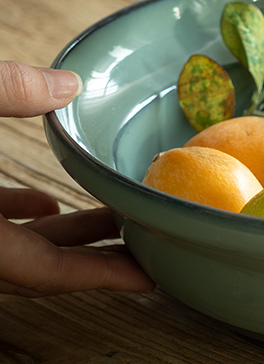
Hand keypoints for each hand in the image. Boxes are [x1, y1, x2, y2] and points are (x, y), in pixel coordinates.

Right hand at [0, 62, 154, 295]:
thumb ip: (8, 91)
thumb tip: (70, 84)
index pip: (44, 271)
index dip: (100, 276)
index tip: (149, 279)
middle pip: (37, 265)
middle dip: (94, 255)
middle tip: (146, 242)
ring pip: (14, 245)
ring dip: (63, 232)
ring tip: (112, 217)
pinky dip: (18, 217)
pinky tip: (45, 203)